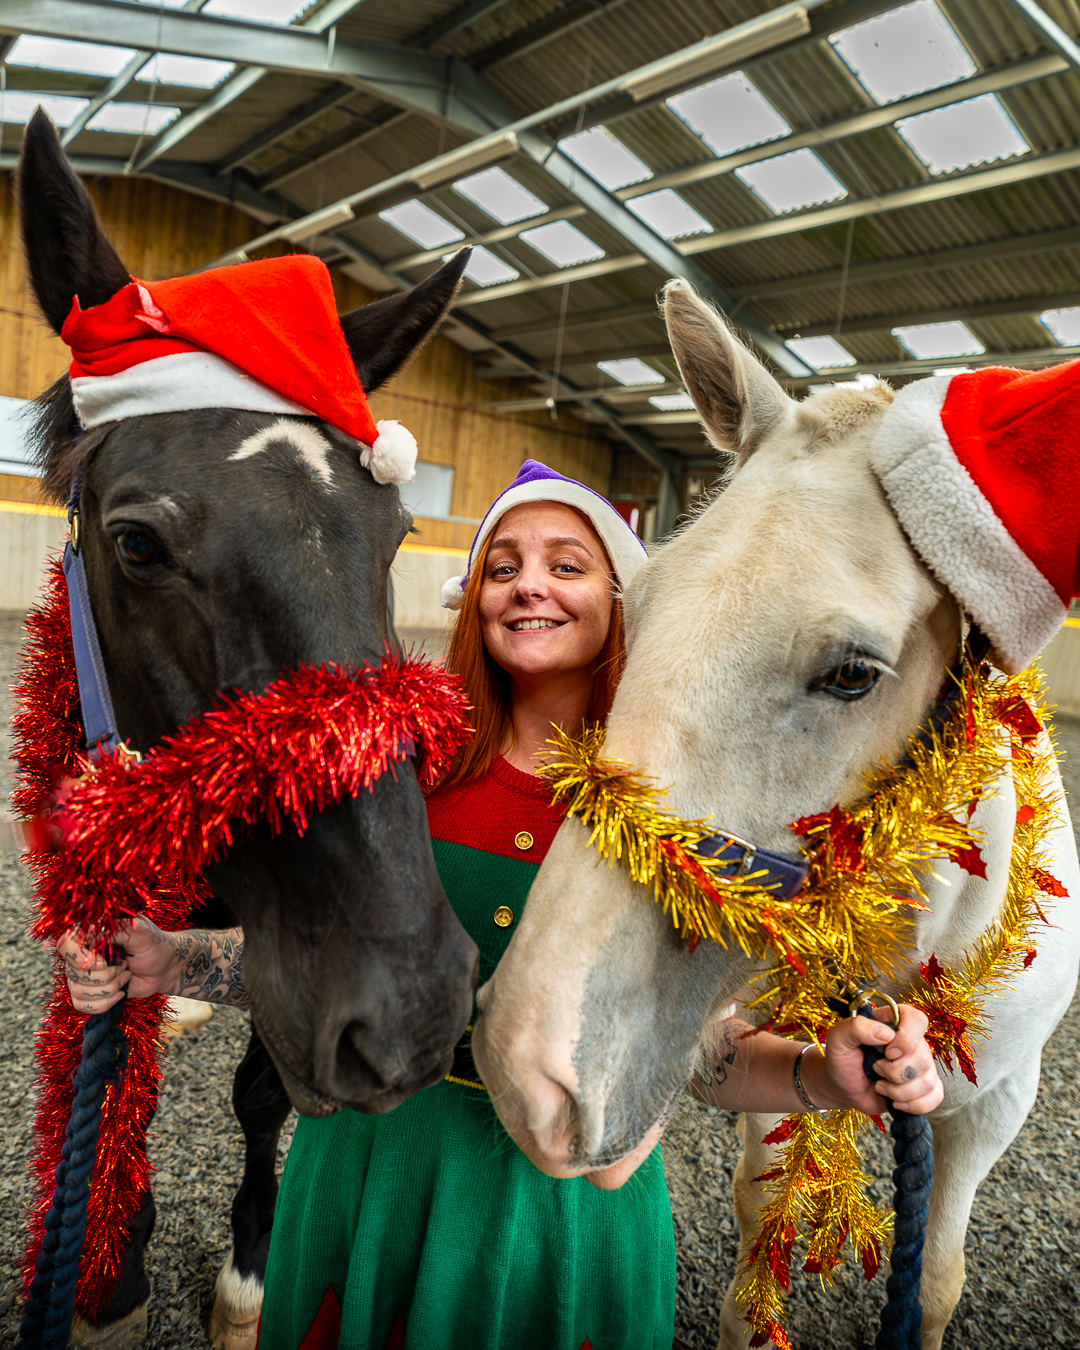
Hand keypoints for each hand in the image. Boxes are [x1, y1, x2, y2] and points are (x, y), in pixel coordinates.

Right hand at [58, 917, 181, 1013]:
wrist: (165, 967)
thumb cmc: (153, 945)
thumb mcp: (139, 931)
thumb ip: (114, 930)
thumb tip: (88, 932)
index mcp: (91, 933)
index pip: (65, 945)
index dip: (79, 958)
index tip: (103, 962)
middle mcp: (82, 954)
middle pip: (73, 973)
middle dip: (106, 976)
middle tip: (125, 966)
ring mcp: (83, 974)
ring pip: (78, 991)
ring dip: (109, 989)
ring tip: (126, 976)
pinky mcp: (89, 992)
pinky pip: (81, 1005)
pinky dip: (104, 1004)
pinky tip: (120, 994)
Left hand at [803, 1004, 943, 1115]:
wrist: (843, 1087)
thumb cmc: (841, 1060)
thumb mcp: (838, 1038)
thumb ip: (856, 1027)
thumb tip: (886, 1034)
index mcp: (892, 1022)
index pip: (917, 1019)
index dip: (907, 1038)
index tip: (887, 1052)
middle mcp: (911, 1042)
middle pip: (923, 1057)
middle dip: (894, 1072)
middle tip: (875, 1070)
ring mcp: (920, 1065)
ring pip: (928, 1081)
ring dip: (899, 1092)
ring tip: (880, 1085)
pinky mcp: (924, 1087)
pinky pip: (936, 1097)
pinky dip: (914, 1105)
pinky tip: (895, 1102)